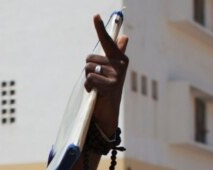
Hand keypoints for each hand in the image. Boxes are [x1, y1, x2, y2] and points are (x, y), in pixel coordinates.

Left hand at [85, 14, 129, 136]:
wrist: (108, 112)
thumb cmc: (107, 88)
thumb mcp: (111, 70)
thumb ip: (117, 53)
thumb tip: (125, 37)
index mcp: (120, 58)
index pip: (107, 40)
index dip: (100, 27)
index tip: (95, 15)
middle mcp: (121, 64)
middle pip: (89, 58)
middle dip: (88, 70)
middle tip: (98, 82)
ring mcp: (117, 75)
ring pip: (88, 69)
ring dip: (88, 80)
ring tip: (97, 88)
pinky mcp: (111, 85)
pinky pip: (90, 79)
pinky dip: (89, 87)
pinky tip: (97, 93)